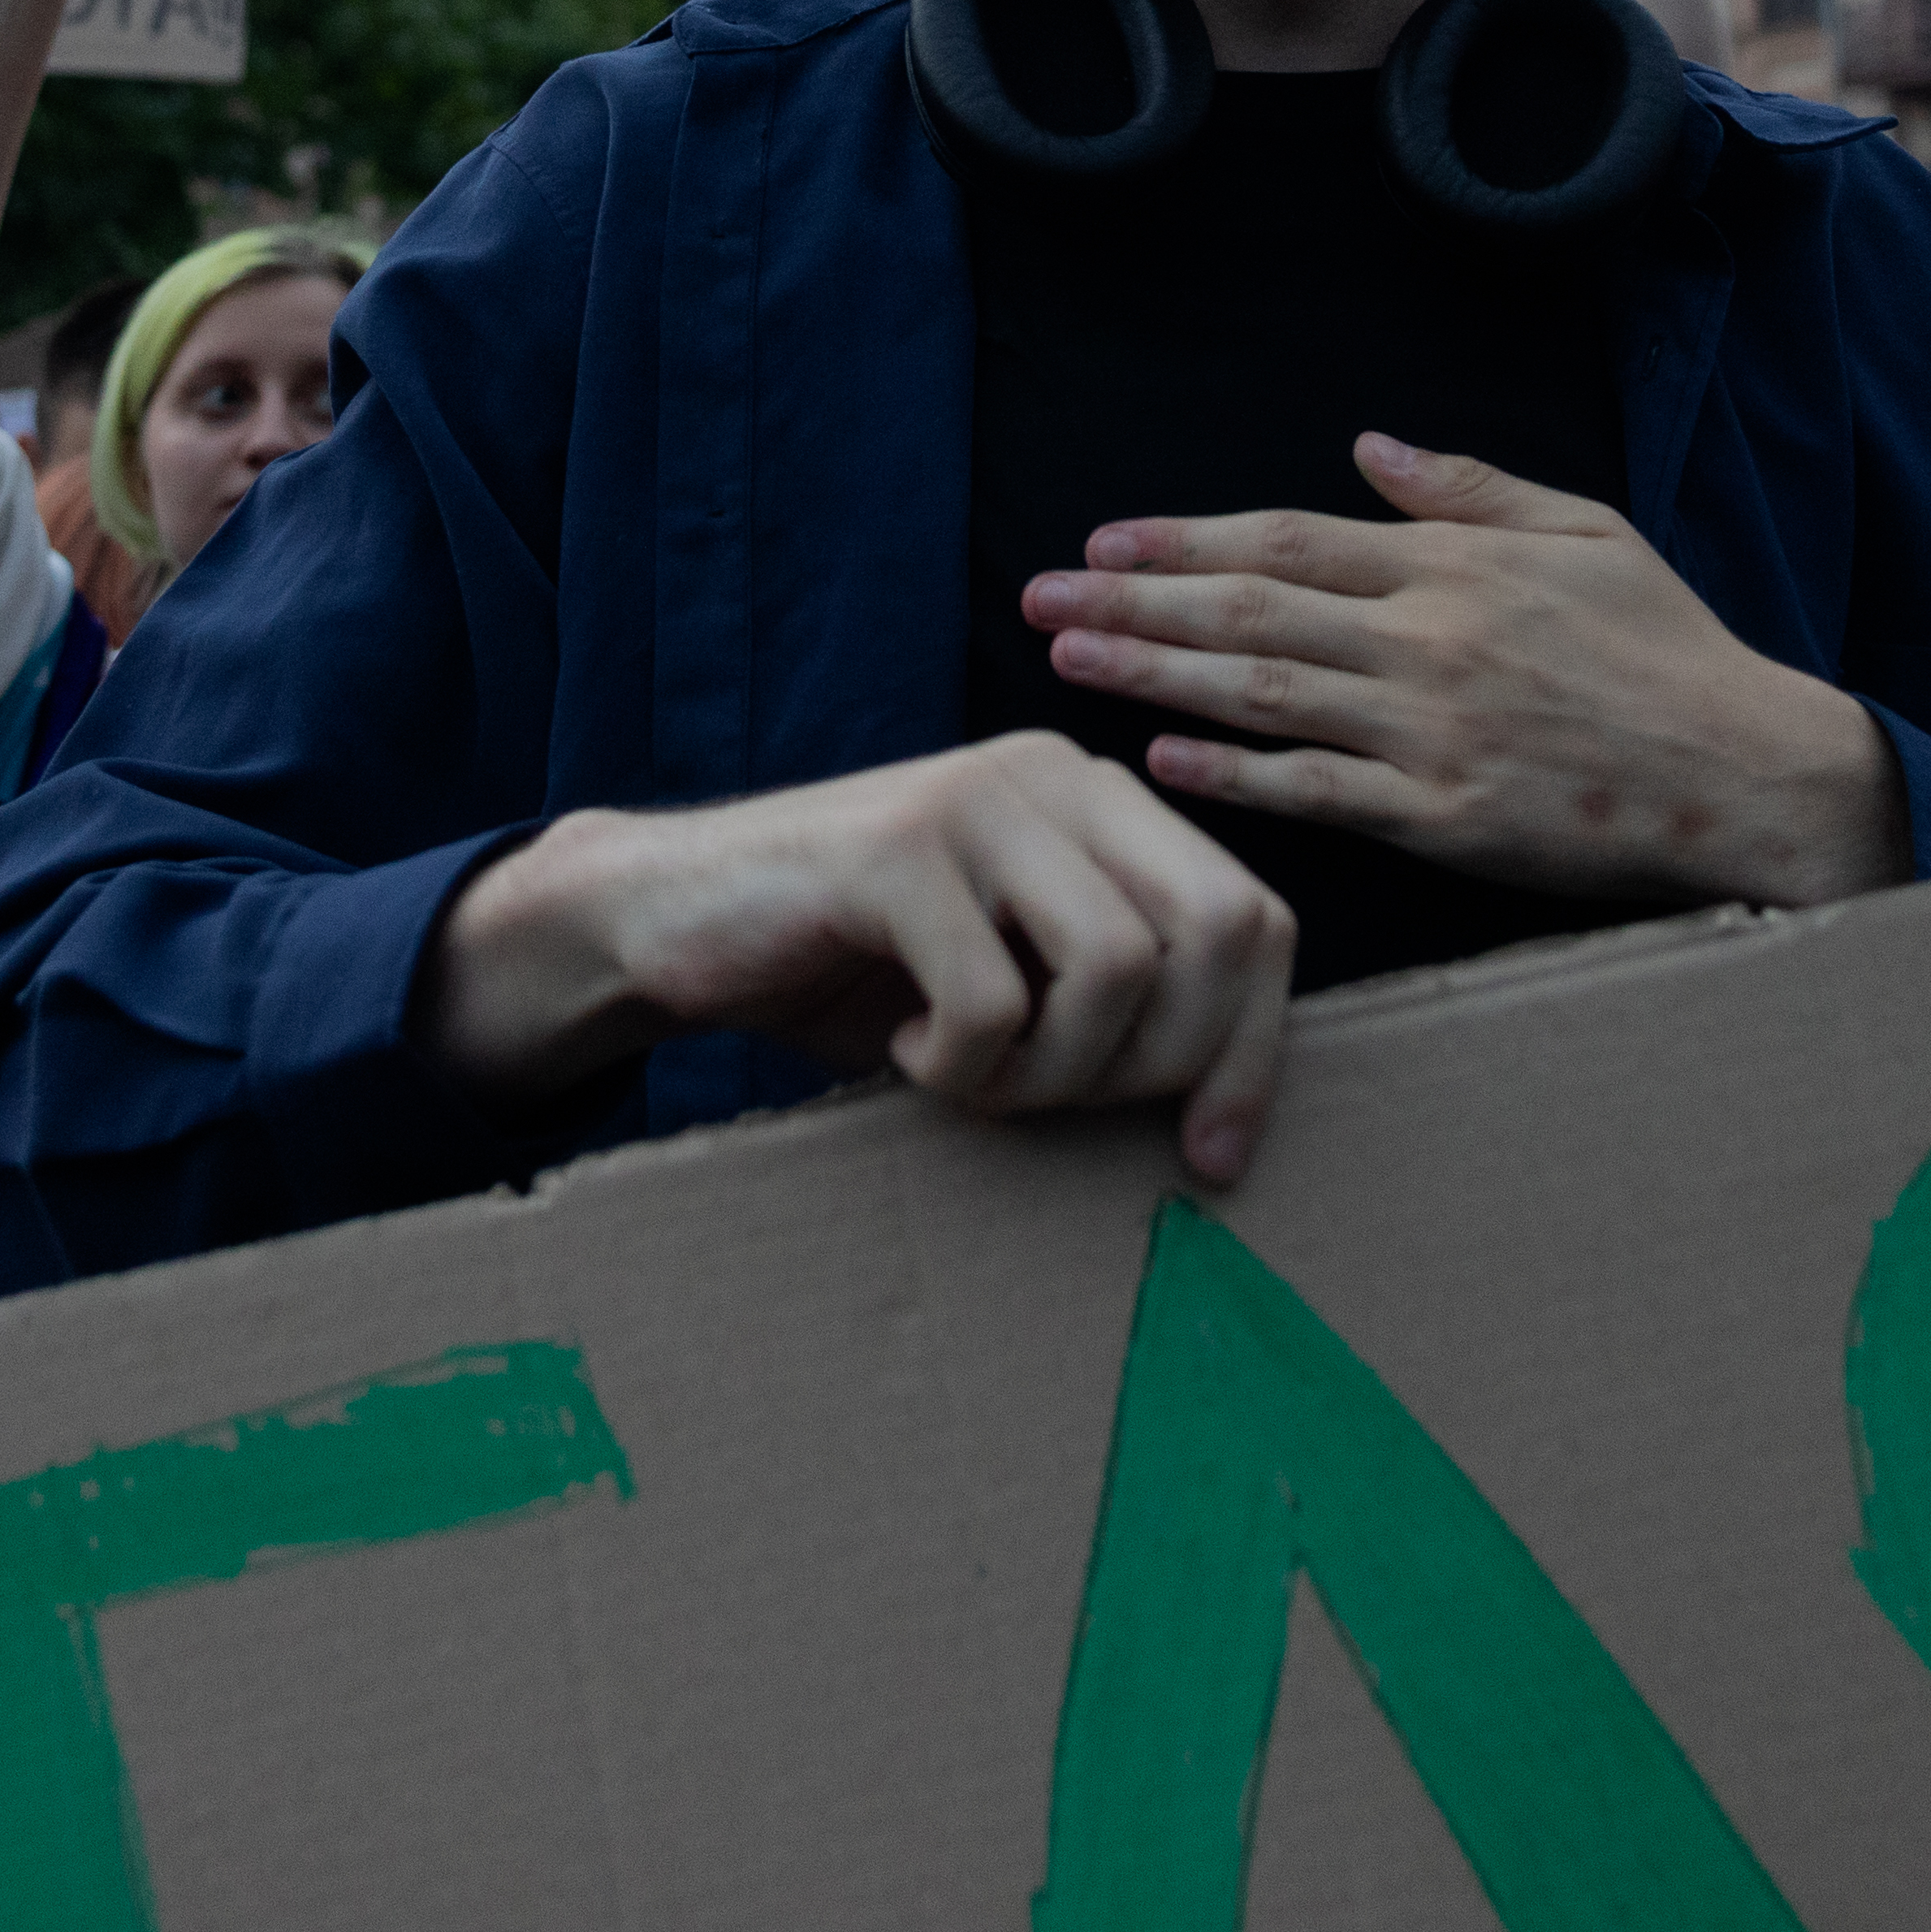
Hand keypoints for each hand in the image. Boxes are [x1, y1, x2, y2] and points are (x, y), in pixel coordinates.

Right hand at [421, 734, 1298, 1178]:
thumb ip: (1121, 999)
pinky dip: (959, 1069)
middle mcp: (1055, 775)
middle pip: (1217, 933)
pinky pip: (992, 1000)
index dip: (1254, 1052)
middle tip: (1050, 1097)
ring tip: (973, 1074)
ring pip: (1116, 967)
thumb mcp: (1017, 980)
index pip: (1260, 919)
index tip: (1210, 1156)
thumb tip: (1232, 1127)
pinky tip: (903, 1049)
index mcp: (1101, 799)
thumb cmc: (858, 973)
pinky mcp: (894, 850)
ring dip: (1050, 1071)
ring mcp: (974, 799)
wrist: (670, 922)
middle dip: (1157, 1065)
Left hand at [1022, 436, 1910, 908]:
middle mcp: (1430, 641)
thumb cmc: (1668, 648)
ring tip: (1066, 658)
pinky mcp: (1446, 821)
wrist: (1745, 770)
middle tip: (1039, 594)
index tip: (1104, 537)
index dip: (1185, 537)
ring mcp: (1433, 734)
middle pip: (1252, 608)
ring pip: (1264, 692)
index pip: (1289, 539)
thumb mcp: (1588, 532)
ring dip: (1154, 672)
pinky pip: (1317, 793)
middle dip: (1134, 598)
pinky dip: (1235, 773)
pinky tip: (1161, 756)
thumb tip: (1371, 446)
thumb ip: (1473, 488)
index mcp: (1456, 567)